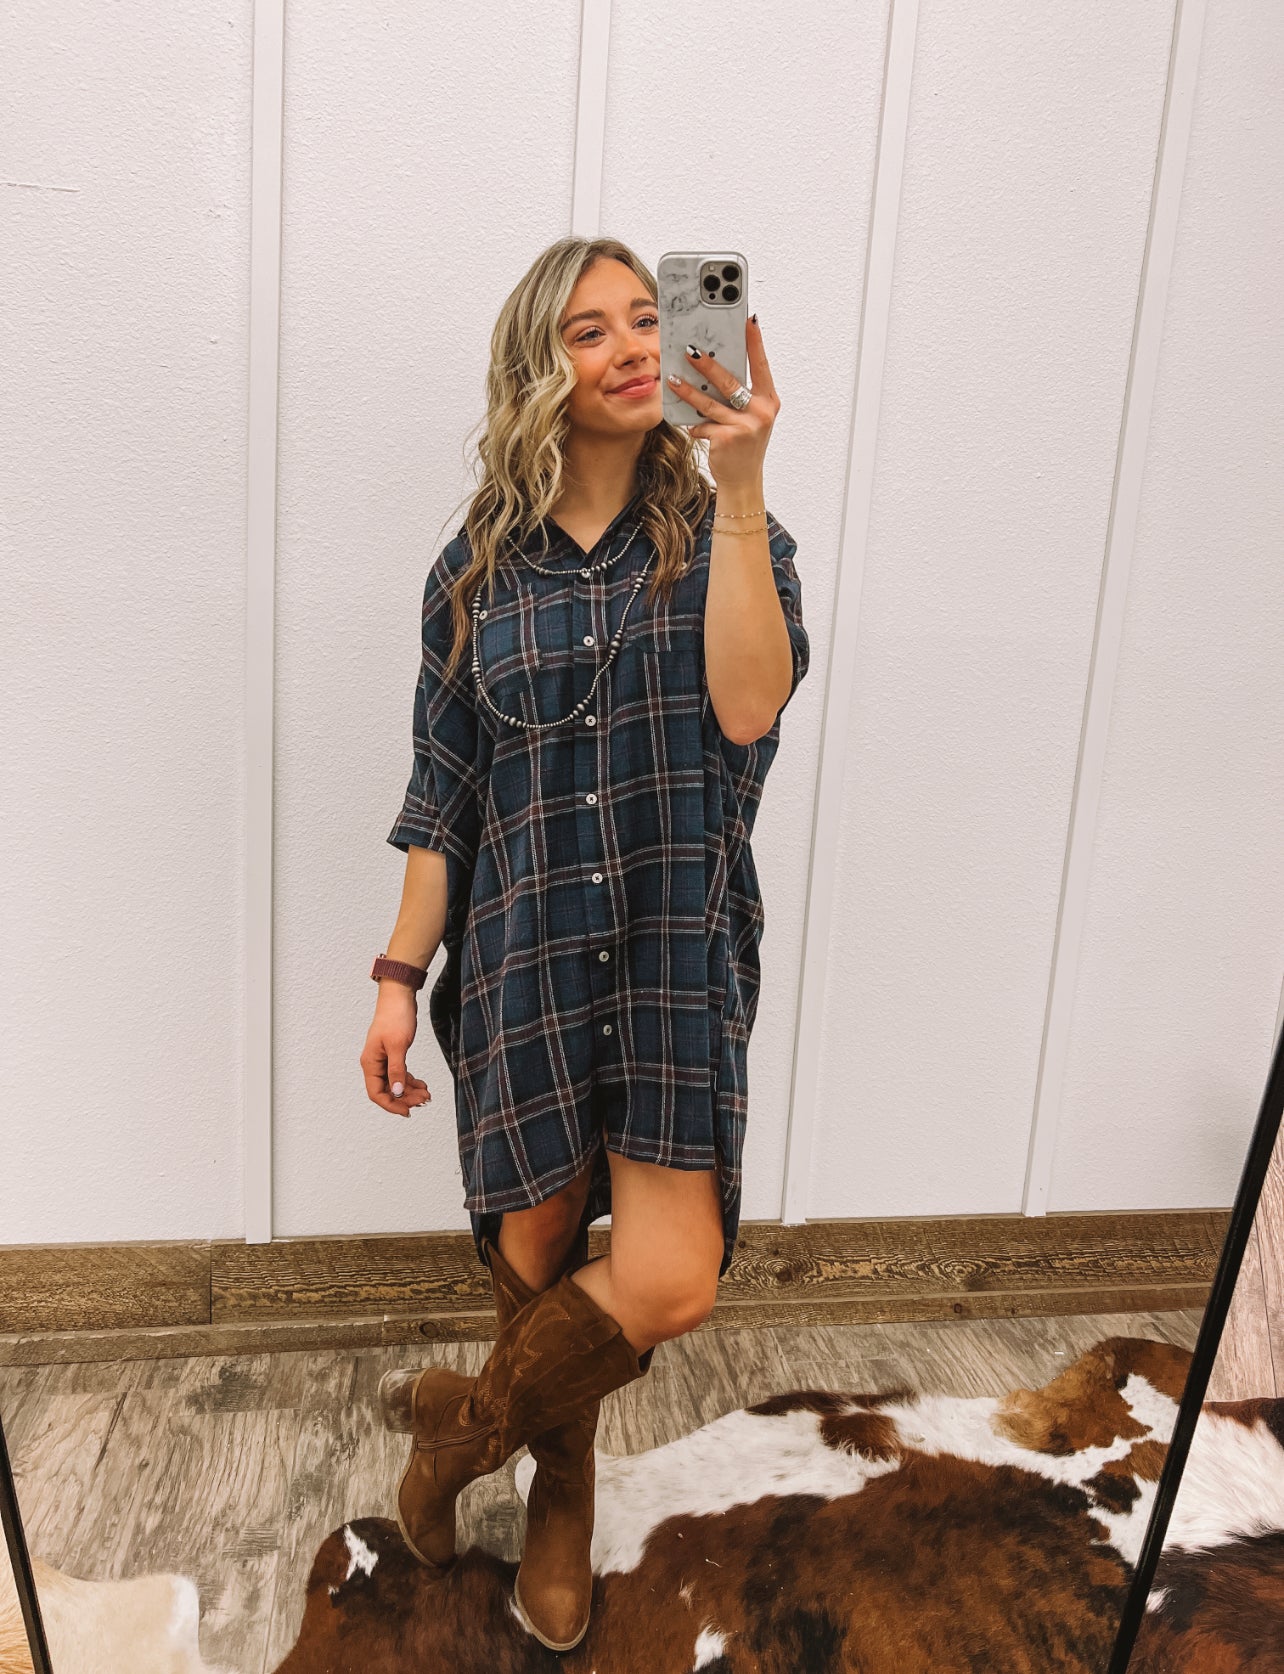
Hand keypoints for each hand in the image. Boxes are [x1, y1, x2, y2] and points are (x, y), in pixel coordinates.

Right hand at [361, 987, 432, 1117]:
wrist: (399, 996)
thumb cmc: (395, 1017)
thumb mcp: (398, 1046)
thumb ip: (397, 1070)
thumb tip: (396, 1093)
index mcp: (370, 1063)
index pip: (376, 1093)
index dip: (391, 1105)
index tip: (408, 1111)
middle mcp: (374, 1063)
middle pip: (387, 1091)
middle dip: (405, 1098)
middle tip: (424, 1100)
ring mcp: (383, 1059)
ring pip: (395, 1083)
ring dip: (410, 1091)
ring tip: (427, 1094)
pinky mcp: (393, 1054)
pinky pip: (400, 1074)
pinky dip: (411, 1081)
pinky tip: (422, 1084)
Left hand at [666, 315, 779, 491]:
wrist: (743, 478)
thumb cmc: (744, 442)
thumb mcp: (750, 416)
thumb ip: (740, 394)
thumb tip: (713, 366)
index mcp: (769, 400)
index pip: (761, 365)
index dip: (755, 342)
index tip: (748, 319)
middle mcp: (761, 411)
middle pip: (730, 381)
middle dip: (708, 364)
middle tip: (690, 349)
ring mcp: (745, 426)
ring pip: (710, 402)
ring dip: (688, 391)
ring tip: (673, 379)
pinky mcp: (727, 439)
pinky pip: (703, 425)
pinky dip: (694, 424)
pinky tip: (687, 422)